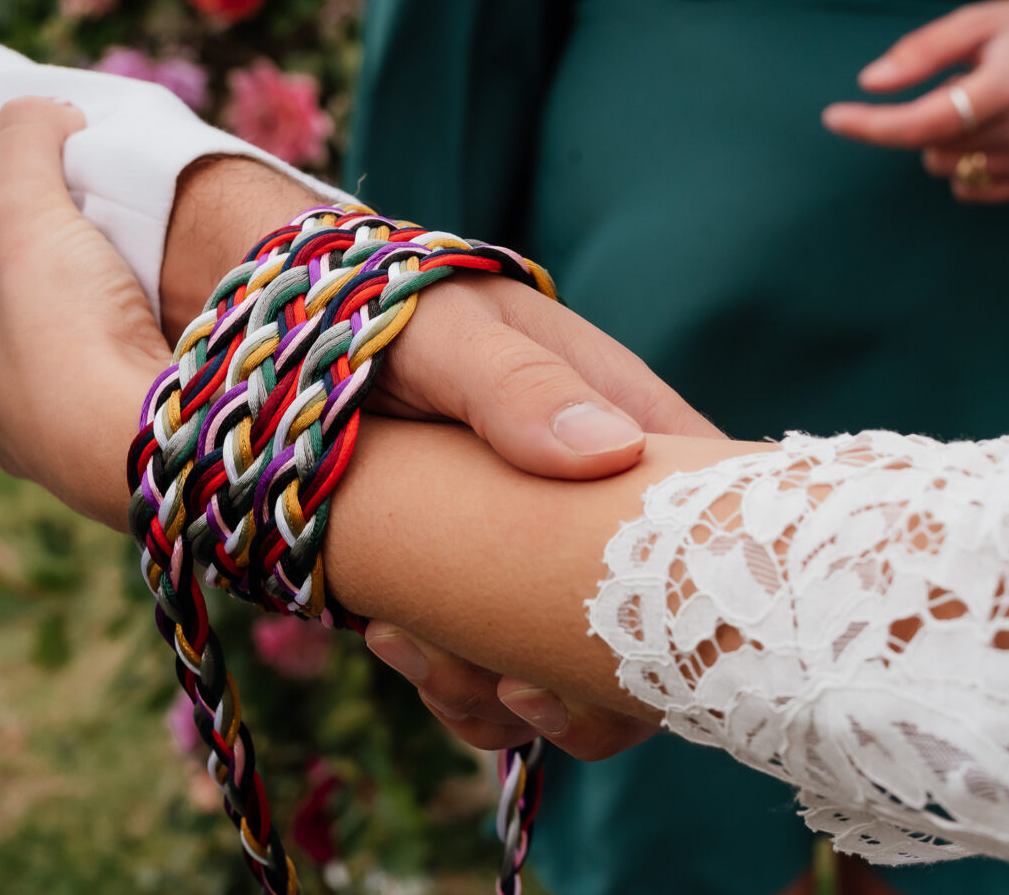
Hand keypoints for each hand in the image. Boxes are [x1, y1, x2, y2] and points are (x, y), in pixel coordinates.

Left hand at [0, 97, 169, 527]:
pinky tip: (154, 348)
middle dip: (2, 356)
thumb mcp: (29, 215)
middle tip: (25, 304)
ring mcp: (69, 458)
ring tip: (102, 316)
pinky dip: (129, 388)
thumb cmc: (65, 334)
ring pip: (57, 415)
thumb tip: (38, 108)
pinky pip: (121, 421)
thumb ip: (26, 147)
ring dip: (73, 373)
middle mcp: (7, 434)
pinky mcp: (133, 462)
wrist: (155, 424)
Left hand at [365, 285, 717, 760]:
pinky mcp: (473, 596)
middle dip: (578, 686)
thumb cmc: (393, 314)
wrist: (293, 333)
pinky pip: (490, 672)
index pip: (715, 533)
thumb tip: (608, 452)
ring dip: (498, 694)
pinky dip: (451, 685)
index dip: (699, 611)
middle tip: (508, 684)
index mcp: (630, 434)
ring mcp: (534, 562)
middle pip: (642, 635)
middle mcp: (596, 513)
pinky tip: (389, 640)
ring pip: (563, 669)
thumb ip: (516, 381)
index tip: (618, 654)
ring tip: (415, 653)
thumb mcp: (451, 331)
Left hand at [822, 0, 1008, 202]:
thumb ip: (925, 49)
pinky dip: (967, 169)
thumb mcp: (987, 21)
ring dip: (948, 143)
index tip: (833, 118)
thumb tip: (870, 83)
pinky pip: (973, 190)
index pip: (922, 122)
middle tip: (964, 87)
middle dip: (927, 120)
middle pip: (930, 148)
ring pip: (948, 170)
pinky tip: (994, 137)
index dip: (871, 125)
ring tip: (988, 108)